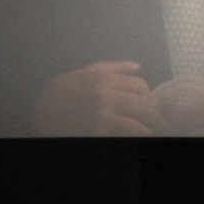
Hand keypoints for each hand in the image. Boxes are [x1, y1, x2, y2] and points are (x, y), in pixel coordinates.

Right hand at [30, 61, 161, 135]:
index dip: (147, 97)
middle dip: (156, 116)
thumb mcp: (84, 73)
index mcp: (105, 76)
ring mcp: (104, 111)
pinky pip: (129, 131)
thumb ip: (112, 68)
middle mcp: (107, 91)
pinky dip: (140, 134)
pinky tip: (143, 137)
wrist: (41, 112)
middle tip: (162, 124)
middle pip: (144, 103)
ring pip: (140, 118)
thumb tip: (137, 66)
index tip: (147, 106)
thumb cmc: (63, 92)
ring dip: (152, 127)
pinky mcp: (100, 128)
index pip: (140, 86)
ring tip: (156, 133)